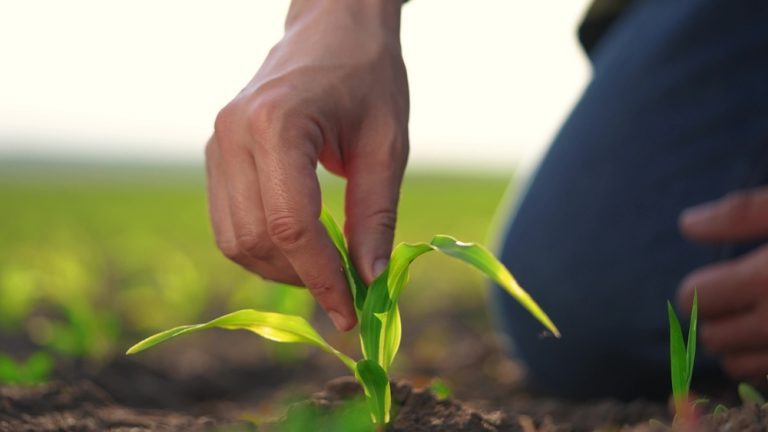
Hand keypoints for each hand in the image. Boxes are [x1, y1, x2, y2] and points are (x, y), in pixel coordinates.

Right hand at [205, 0, 408, 330]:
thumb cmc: (368, 76)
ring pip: (235, 241)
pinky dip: (264, 248)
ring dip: (281, 269)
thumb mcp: (387, 145)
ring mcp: (217, 144)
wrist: (331, 29)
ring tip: (328, 266)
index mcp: (277, 124)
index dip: (322, 279)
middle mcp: (233, 135)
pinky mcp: (216, 155)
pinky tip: (302, 245)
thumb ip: (375, 215)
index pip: (291, 226)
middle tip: (348, 289)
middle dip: (303, 278)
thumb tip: (368, 281)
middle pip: (257, 240)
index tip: (351, 314)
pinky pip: (230, 224)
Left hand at [677, 187, 767, 380]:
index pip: (694, 297)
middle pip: (708, 335)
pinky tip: (766, 336)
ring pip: (734, 364)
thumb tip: (686, 224)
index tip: (716, 280)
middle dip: (712, 317)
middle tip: (734, 299)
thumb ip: (741, 215)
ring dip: (734, 344)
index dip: (698, 287)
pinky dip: (759, 360)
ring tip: (750, 318)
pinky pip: (763, 375)